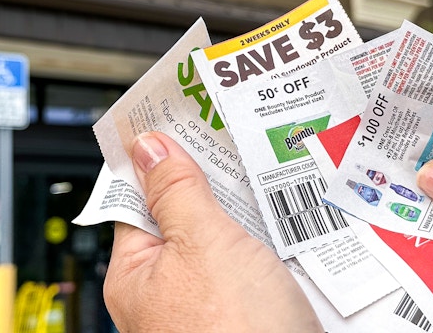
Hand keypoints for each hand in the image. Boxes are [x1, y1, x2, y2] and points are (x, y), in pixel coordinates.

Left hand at [104, 131, 323, 332]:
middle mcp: (167, 295)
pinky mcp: (251, 317)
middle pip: (186, 217)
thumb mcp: (202, 243)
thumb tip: (146, 147)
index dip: (159, 157)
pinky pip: (257, 269)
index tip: (180, 119)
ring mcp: (210, 308)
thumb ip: (176, 191)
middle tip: (241, 143)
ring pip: (227, 242)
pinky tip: (296, 227)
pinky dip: (274, 246)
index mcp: (136, 276)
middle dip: (215, 184)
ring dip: (251, 216)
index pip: (137, 199)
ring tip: (277, 181)